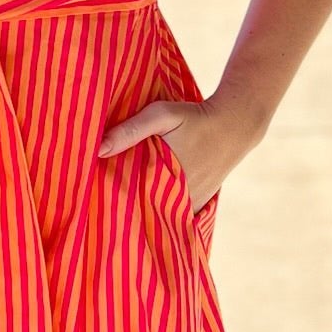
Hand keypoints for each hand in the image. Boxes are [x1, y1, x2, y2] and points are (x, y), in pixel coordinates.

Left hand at [96, 91, 261, 210]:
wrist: (234, 124)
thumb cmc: (194, 118)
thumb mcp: (162, 116)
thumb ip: (131, 130)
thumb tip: (98, 149)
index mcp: (166, 180)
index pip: (131, 202)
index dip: (113, 202)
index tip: (97, 200)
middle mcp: (181, 199)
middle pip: (145, 211)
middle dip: (127, 210)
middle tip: (106, 206)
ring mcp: (193, 204)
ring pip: (161, 215)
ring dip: (145, 212)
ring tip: (122, 208)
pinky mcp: (201, 203)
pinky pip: (177, 215)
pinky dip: (164, 212)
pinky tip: (150, 202)